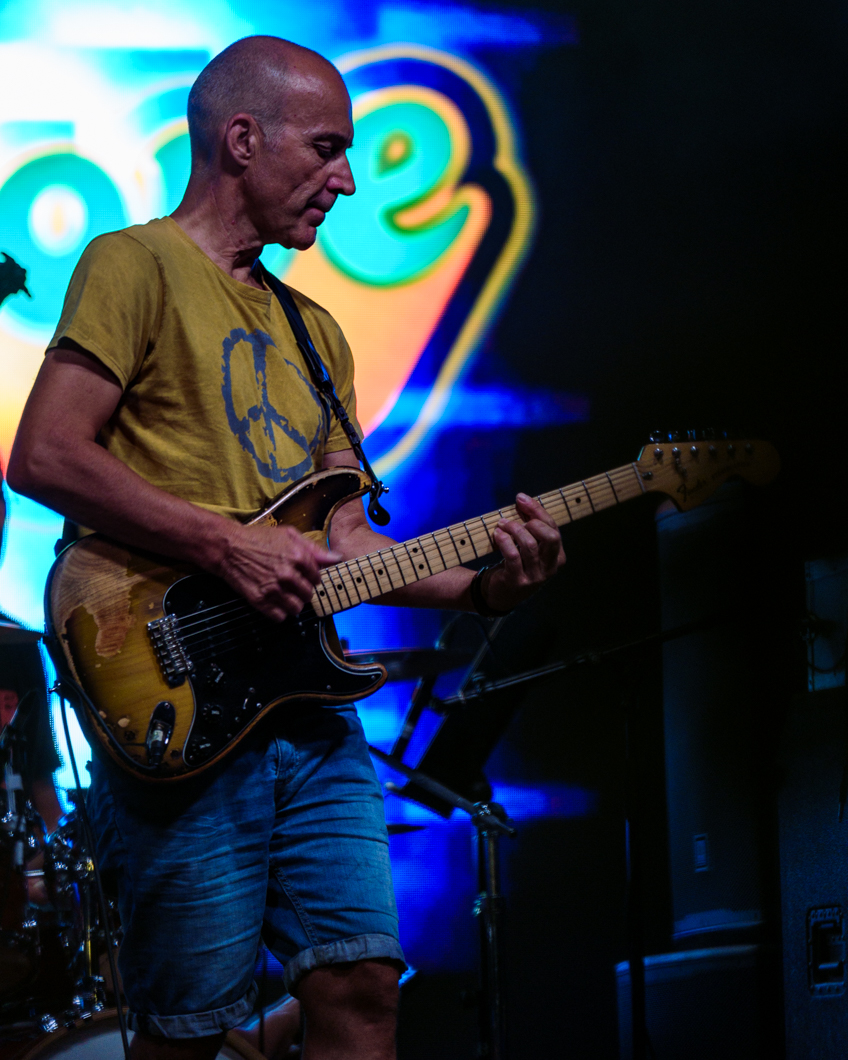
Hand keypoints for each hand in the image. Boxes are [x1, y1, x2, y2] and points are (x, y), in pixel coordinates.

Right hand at [217, 521, 340, 621]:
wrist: (228, 547)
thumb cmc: (259, 538)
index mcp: (298, 557)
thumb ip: (314, 549)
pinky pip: (279, 617)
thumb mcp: (289, 535)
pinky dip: (279, 613)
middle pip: (308, 595)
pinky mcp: (259, 600)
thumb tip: (337, 559)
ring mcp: (273, 589)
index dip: (311, 577)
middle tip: (292, 586)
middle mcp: (288, 575)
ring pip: (296, 608)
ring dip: (293, 604)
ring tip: (285, 595)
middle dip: (303, 591)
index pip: (317, 578)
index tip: (303, 576)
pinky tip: (274, 602)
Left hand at [483, 493, 564, 611]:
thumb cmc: (516, 565)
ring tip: (502, 524)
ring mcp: (535, 576)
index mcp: (558, 558)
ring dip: (514, 529)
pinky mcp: (517, 581)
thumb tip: (523, 500)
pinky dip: (504, 541)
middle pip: (550, 537)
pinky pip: (513, 556)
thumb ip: (530, 527)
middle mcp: (550, 568)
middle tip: (515, 519)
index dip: (538, 510)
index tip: (521, 498)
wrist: (500, 595)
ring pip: (530, 545)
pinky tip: (497, 534)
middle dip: (533, 522)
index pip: (553, 529)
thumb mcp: (528, 548)